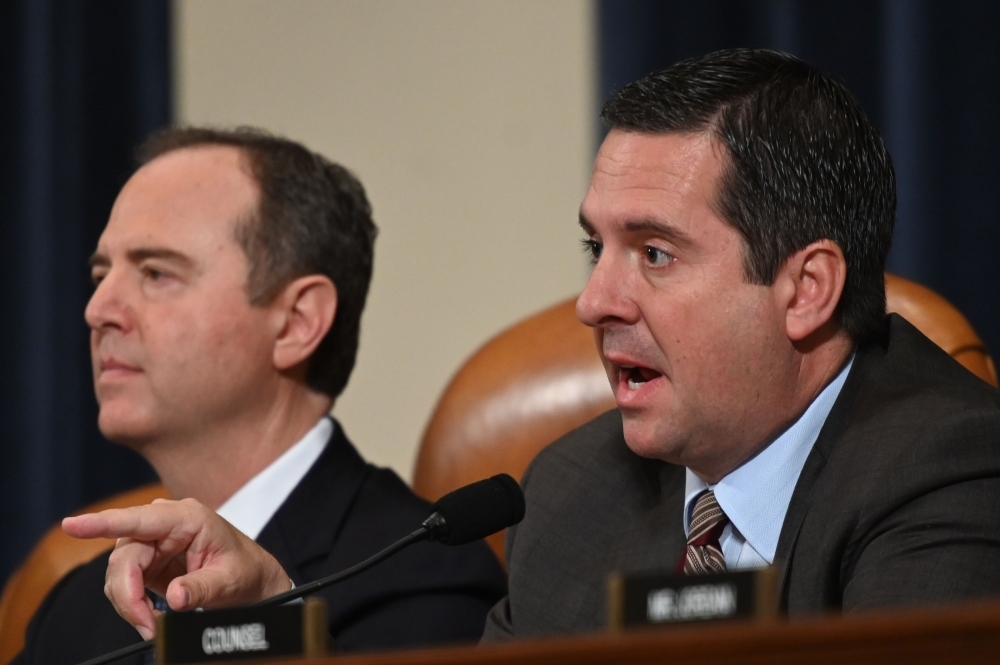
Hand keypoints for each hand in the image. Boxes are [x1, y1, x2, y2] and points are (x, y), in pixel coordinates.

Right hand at [62, 498, 291, 639]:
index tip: (72, 525)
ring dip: (129, 603)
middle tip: (146, 625)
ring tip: (153, 624)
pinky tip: (149, 616)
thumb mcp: (229, 580)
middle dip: (128, 595)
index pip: (138, 519)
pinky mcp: (147, 561)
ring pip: (118, 573)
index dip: (102, 523)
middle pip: (123, 557)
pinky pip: (124, 582)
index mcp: (187, 517)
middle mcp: (165, 524)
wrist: (252, 578)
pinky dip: (132, 604)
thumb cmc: (245, 570)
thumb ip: (201, 587)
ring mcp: (153, 542)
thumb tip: (174, 597)